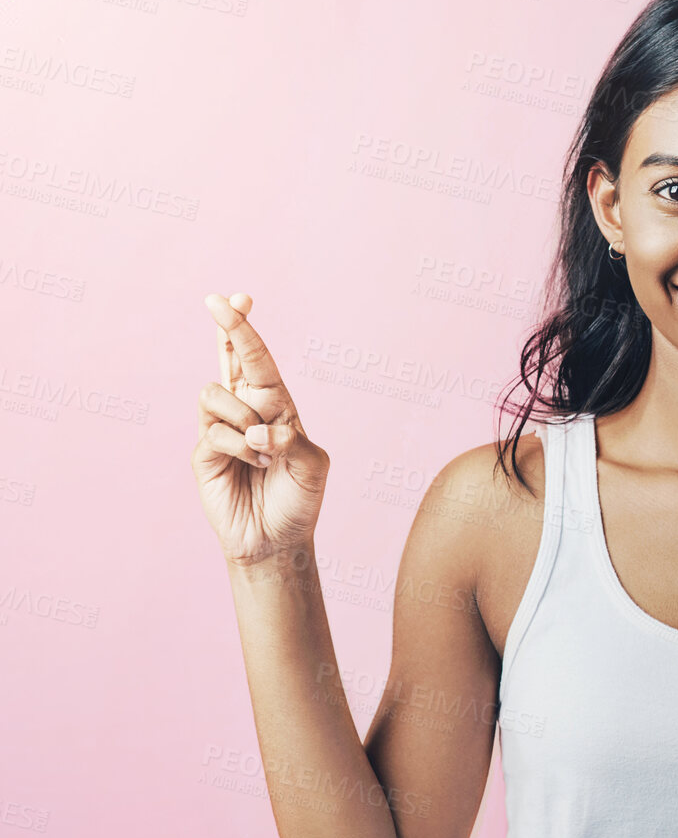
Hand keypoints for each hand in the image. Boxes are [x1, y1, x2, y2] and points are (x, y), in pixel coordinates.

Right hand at [192, 293, 330, 567]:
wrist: (277, 540)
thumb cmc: (299, 500)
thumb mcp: (314, 467)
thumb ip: (295, 441)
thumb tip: (262, 428)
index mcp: (276, 405)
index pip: (258, 359)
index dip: (244, 328)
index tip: (236, 297)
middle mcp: (246, 411)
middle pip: (228, 357)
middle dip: (226, 328)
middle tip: (218, 301)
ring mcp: (221, 429)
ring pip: (215, 392)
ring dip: (244, 417)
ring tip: (263, 451)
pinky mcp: (204, 453)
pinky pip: (215, 431)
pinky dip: (239, 446)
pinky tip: (252, 464)